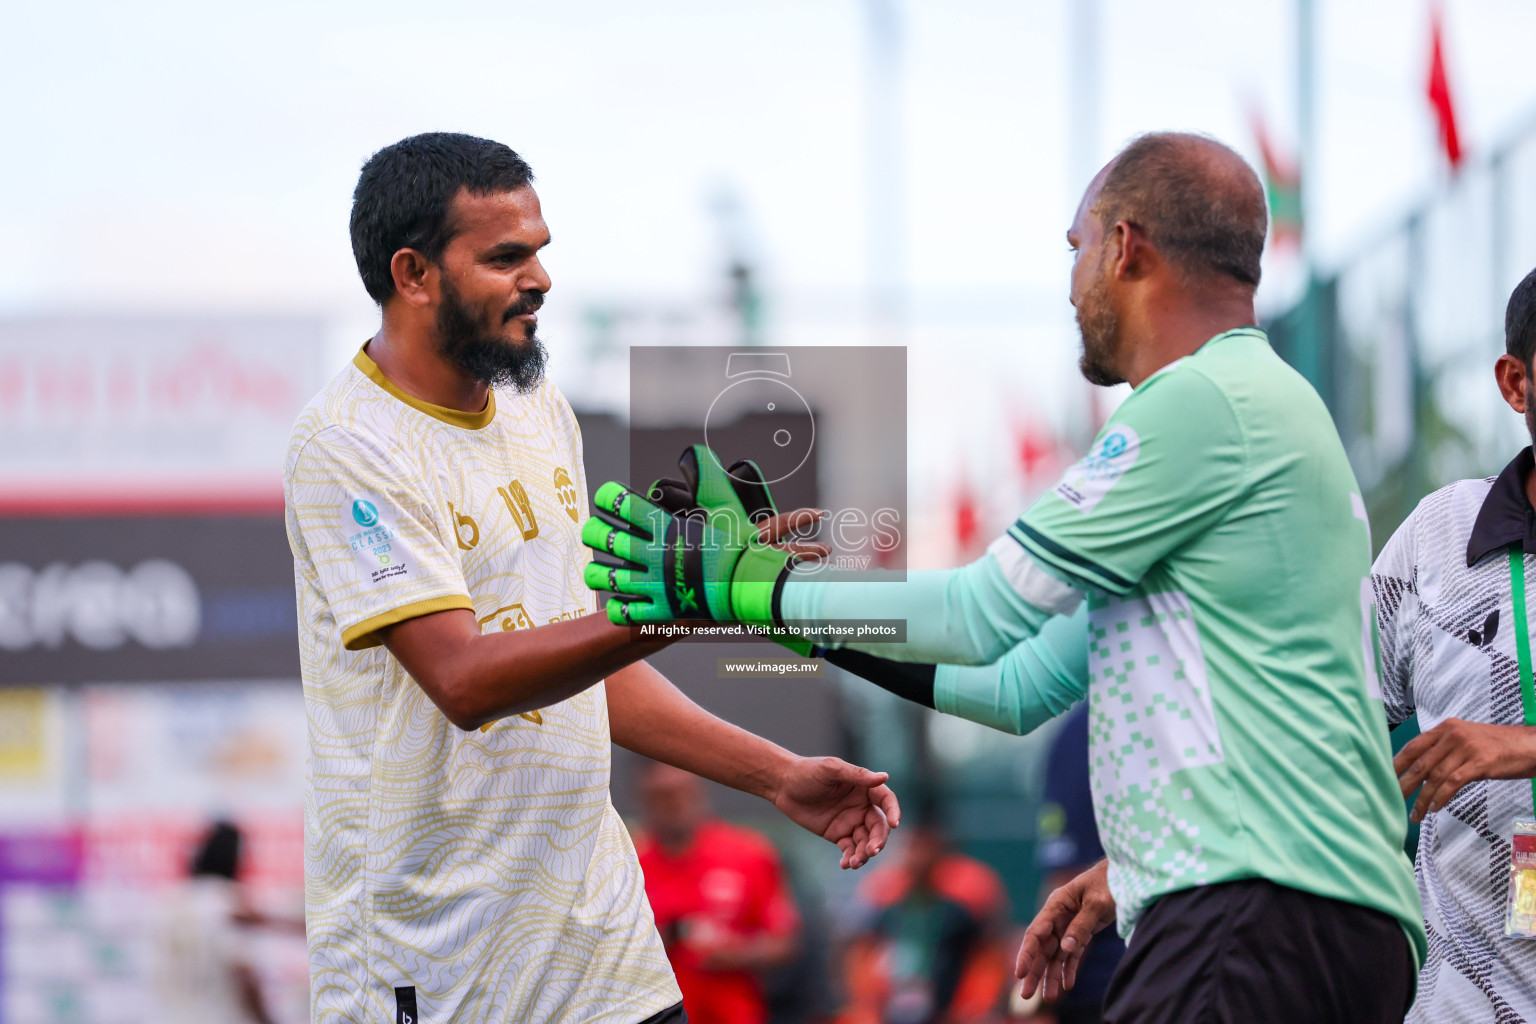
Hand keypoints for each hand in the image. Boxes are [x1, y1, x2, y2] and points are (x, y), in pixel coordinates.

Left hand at [582, 445, 796, 625]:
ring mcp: (657, 585)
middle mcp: (656, 555)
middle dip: (594, 533)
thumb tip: (694, 451)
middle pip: (609, 540)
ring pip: (611, 578)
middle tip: (592, 532)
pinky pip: (629, 613)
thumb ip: (707, 477)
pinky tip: (617, 601)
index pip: (624, 506)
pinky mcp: (663, 611)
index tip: (606, 498)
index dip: (609, 498)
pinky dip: (618, 607)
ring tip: (594, 570)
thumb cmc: (740, 544)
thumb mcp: (726, 504)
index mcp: (667, 527)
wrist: (753, 585)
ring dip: (597, 572)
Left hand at [769, 756, 900, 868]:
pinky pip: (850, 849)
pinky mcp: (838, 835)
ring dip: (864, 853)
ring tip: (854, 863)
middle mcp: (862, 806)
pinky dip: (850, 857)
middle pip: (878, 826)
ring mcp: (851, 822)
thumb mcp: (831, 769)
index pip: (886, 800)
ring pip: (865, 841)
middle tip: (871, 851)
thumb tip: (884, 777)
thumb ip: (857, 775)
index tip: (895, 824)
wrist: (783, 786)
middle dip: (878, 840)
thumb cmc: (808, 772)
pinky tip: (845, 864)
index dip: (893, 811)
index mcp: (864, 788)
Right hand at [1016, 859, 1114, 1001]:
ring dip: (1051, 975)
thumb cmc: (1108, 882)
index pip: (1036, 933)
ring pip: (1056, 954)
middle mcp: (1058, 917)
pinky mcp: (1081, 932)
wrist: (1124, 875)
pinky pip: (1073, 954)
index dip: (1026, 954)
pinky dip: (1070, 969)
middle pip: (1042, 948)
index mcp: (1056, 905)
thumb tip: (1065, 948)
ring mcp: (1069, 925)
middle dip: (1035, 971)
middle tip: (1026, 995)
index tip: (1020, 973)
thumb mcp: (1096, 902)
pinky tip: (1067, 985)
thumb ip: (1081, 924)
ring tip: (1049, 998)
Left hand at [1394, 718, 1535, 821]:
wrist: (1530, 746)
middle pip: (1420, 762)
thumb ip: (1444, 750)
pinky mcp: (1480, 762)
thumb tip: (1420, 770)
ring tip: (1415, 813)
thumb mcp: (1467, 740)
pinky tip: (1435, 808)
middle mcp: (1452, 734)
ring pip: (1435, 776)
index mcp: (1446, 728)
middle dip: (1404, 783)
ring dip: (1422, 797)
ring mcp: (1466, 747)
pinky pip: (1453, 782)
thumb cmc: (1498, 746)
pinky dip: (1441, 797)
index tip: (1383, 778)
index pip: (1414, 746)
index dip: (1397, 763)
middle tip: (1391, 799)